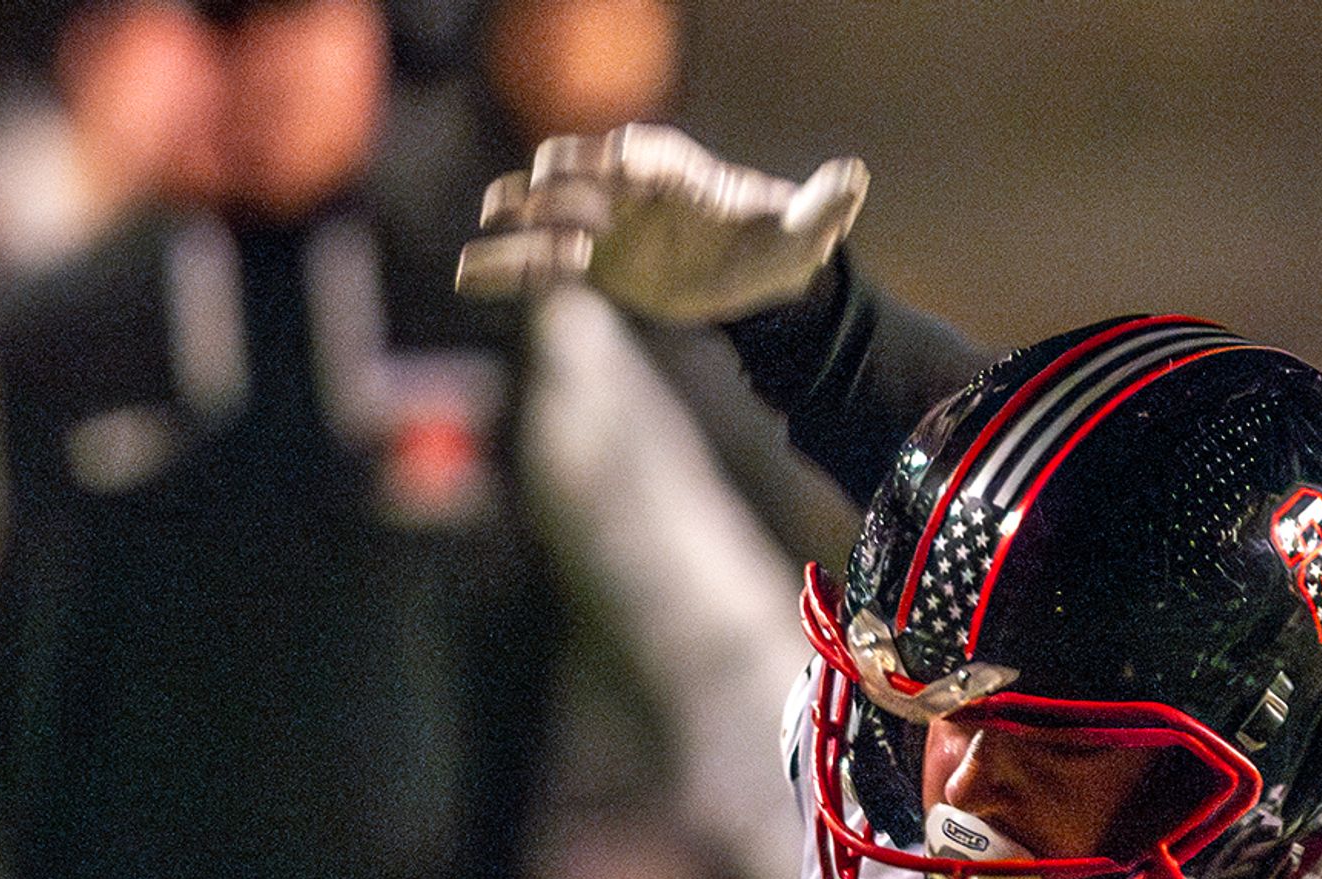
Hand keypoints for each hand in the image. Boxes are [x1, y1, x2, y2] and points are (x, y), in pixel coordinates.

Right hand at [455, 124, 866, 320]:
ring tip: (487, 224)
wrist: (759, 282)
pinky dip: (507, 270)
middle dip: (556, 184)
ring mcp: (607, 225)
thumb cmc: (782, 245)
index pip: (637, 154)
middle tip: (529, 195)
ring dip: (519, 219)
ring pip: (553, 217)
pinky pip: (544, 265)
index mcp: (676, 170)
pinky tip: (466, 276)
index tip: (594, 168)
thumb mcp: (807, 230)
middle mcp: (632, 190)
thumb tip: (854, 177)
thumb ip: (822, 204)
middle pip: (583, 178)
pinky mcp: (595, 264)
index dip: (615, 158)